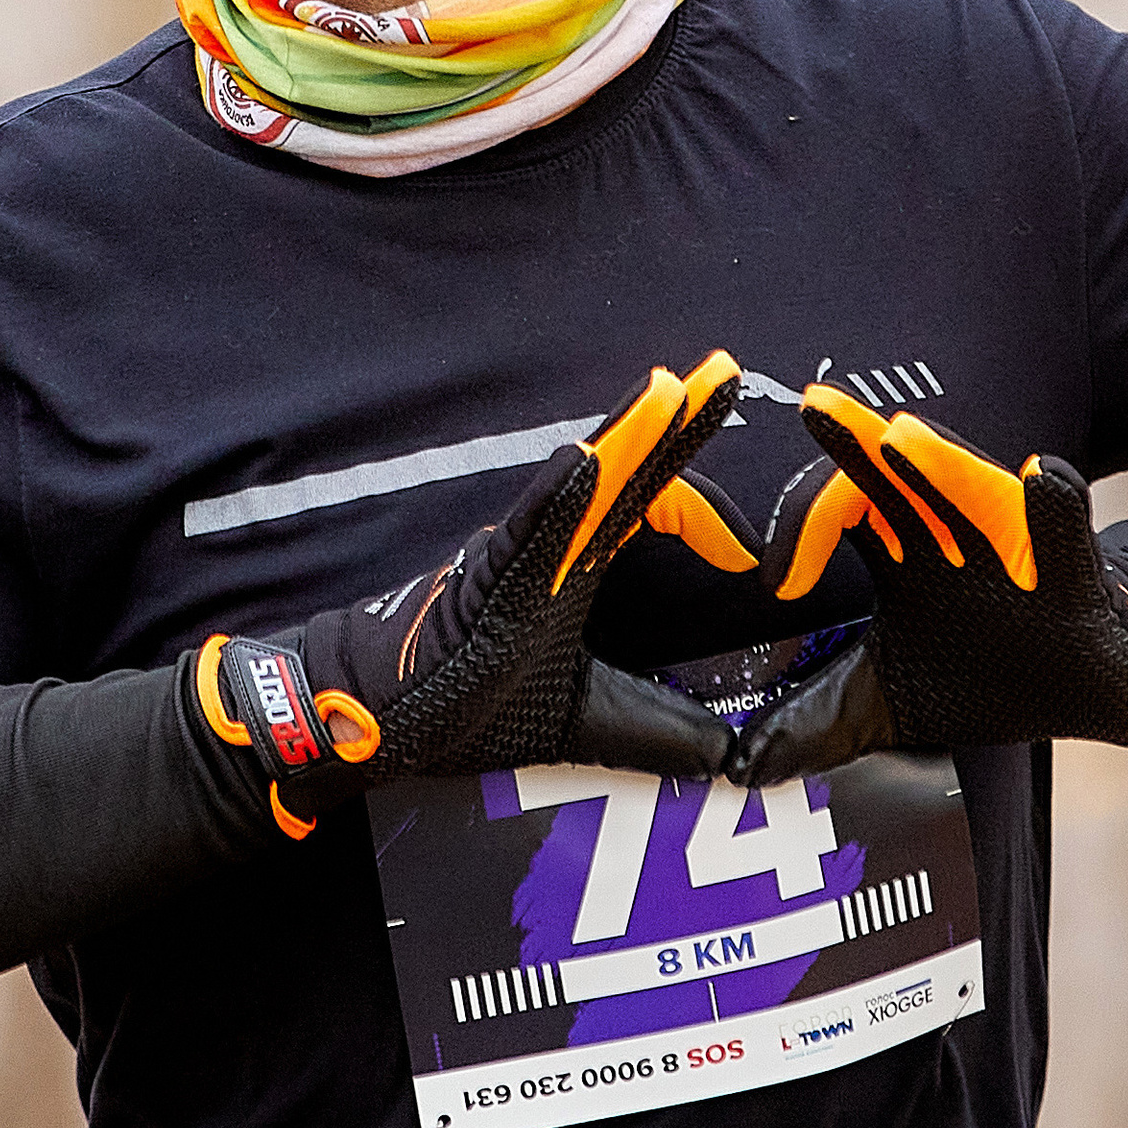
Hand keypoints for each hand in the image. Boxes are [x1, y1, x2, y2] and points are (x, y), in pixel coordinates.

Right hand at [192, 354, 742, 836]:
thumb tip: (728, 756)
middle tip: (724, 371)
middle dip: (677, 421)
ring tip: (668, 389)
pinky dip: (557, 494)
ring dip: (626, 435)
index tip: (752, 558)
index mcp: (583, 563)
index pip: (654, 509)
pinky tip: (585, 458)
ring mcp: (520, 553)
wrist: (375, 715)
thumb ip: (658, 732)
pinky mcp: (487, 577)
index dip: (706, 518)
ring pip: (582, 483)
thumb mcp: (587, 722)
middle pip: (629, 471)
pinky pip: (527, 528)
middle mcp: (557, 544)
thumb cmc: (468, 700)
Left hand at [722, 387, 1127, 785]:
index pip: (837, 510)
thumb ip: (819, 721)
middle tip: (815, 409)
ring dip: (939, 462)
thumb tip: (744, 763)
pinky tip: (1044, 478)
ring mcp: (1010, 544)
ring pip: (969, 486)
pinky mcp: (1069, 571)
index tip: (780, 588)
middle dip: (856, 441)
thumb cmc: (986, 675)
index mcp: (899, 552)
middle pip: (894, 474)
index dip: (801, 529)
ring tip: (904, 436)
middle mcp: (949, 531)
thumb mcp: (889, 701)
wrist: (1091, 685)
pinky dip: (1055, 506)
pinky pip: (1064, 530)